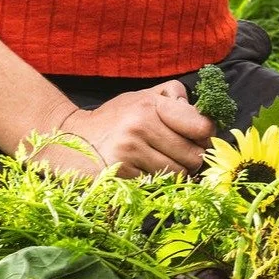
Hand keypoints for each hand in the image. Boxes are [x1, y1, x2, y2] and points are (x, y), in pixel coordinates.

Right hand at [32, 82, 215, 177]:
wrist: (72, 136)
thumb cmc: (117, 116)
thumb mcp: (145, 96)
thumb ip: (175, 97)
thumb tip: (203, 114)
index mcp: (152, 105)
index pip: (201, 127)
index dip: (206, 135)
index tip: (200, 137)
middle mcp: (140, 126)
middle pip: (192, 155)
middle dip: (194, 157)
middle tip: (185, 155)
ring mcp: (128, 152)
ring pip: (176, 173)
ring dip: (176, 171)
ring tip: (165, 161)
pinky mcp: (118, 174)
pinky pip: (154, 183)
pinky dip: (155, 180)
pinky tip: (144, 169)